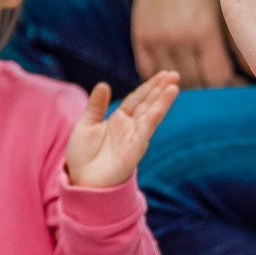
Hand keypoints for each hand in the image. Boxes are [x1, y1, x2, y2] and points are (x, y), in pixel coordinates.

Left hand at [64, 72, 178, 188]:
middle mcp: (130, 127)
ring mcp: (133, 139)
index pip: (138, 98)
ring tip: (174, 87)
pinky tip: (159, 108)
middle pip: (148, 104)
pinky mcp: (133, 151)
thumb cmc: (83, 155)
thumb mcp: (86, 125)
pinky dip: (152, 120)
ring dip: (162, 102)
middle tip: (174, 74)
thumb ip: (95, 106)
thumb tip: (104, 84)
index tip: (164, 74)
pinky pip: (144, 133)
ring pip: (150, 116)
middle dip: (161, 89)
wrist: (81, 181)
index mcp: (119, 119)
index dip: (150, 85)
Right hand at [128, 0, 237, 86]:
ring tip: (203, 83)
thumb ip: (237, 41)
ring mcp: (158, 41)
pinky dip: (163, 77)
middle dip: (212, 89)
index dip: (230, 85)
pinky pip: (150, 72)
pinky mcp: (141, 39)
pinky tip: (176, 75)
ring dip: (191, 85)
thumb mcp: (223, 6)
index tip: (237, 85)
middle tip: (223, 87)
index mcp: (204, 31)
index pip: (219, 76)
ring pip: (175, 80)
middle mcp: (180, 39)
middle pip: (198, 83)